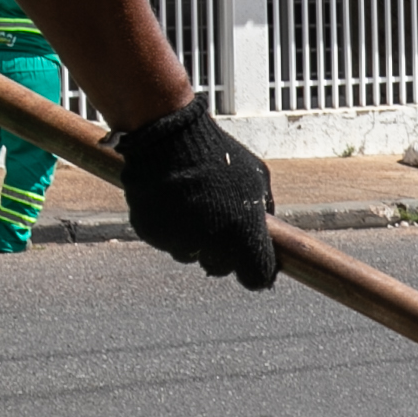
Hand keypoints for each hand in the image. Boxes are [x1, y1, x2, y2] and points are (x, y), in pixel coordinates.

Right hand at [116, 99, 276, 288]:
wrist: (169, 139)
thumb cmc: (217, 157)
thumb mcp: (256, 178)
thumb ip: (262, 211)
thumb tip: (266, 231)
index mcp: (243, 235)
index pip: (257, 277)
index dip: (257, 270)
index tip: (254, 262)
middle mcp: (211, 246)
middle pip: (220, 268)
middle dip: (221, 251)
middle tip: (217, 222)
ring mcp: (178, 242)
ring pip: (190, 254)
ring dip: (193, 238)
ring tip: (192, 203)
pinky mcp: (151, 235)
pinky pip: (165, 240)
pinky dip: (169, 227)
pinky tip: (171, 201)